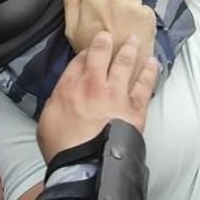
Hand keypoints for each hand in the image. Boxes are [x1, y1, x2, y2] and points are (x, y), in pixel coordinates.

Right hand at [37, 31, 158, 161]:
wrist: (86, 165)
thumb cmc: (62, 147)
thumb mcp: (46, 120)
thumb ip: (56, 100)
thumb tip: (64, 92)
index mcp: (69, 88)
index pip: (79, 61)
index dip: (86, 51)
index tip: (92, 48)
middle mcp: (93, 85)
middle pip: (101, 55)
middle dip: (106, 42)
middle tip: (110, 34)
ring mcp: (116, 95)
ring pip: (125, 64)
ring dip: (130, 49)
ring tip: (134, 40)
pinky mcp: (135, 108)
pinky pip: (145, 84)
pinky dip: (150, 71)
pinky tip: (153, 62)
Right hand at [60, 0, 155, 86]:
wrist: (115, 71)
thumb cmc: (90, 52)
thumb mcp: (72, 30)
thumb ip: (70, 4)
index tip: (100, 10)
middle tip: (112, 18)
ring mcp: (133, 5)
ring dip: (129, 7)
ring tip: (124, 26)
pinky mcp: (148, 15)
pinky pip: (144, 8)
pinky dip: (141, 17)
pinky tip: (134, 30)